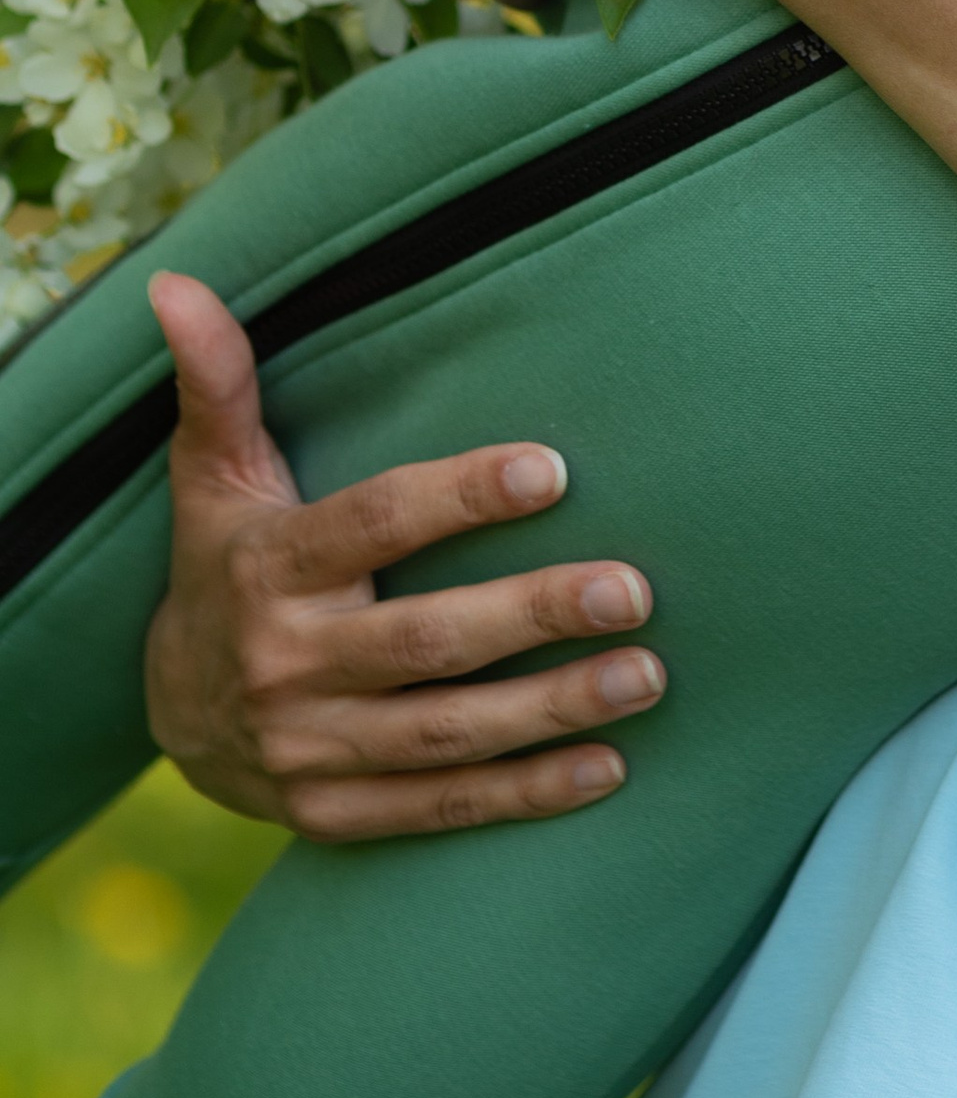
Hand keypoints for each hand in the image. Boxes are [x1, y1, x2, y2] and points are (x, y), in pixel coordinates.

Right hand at [143, 268, 666, 838]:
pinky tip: (609, 768)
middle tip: (634, 589)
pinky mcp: (332, 815)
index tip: (553, 468)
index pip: (373, 524)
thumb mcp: (214, 475)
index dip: (460, 496)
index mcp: (269, 569)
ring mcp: (309, 751)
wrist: (167, 717)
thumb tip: (176, 281)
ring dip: (552, 709)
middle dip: (533, 615)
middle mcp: (286, 665)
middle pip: (424, 641)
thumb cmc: (222, 563)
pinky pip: (438, 808)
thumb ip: (219, 381)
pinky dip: (524, 795)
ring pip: (444, 734)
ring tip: (647, 675)